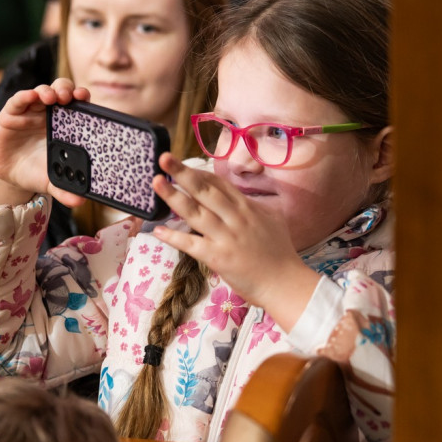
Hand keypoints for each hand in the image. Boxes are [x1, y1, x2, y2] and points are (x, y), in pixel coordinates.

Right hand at [0, 79, 90, 208]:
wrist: (8, 175)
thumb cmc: (35, 171)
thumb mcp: (51, 182)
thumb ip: (65, 190)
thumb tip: (80, 202)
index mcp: (64, 125)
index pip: (76, 105)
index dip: (82, 98)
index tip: (86, 98)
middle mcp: (48, 114)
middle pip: (61, 91)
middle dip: (67, 89)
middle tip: (71, 97)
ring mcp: (30, 111)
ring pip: (41, 92)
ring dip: (48, 91)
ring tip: (52, 98)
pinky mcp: (11, 114)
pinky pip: (19, 100)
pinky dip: (25, 96)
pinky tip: (31, 97)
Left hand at [150, 154, 319, 330]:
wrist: (285, 283)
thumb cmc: (281, 254)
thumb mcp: (274, 220)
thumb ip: (256, 207)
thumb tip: (242, 199)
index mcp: (247, 208)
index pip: (219, 184)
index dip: (199, 173)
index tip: (181, 165)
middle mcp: (235, 218)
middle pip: (205, 191)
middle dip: (183, 173)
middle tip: (163, 159)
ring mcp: (226, 237)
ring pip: (195, 212)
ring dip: (173, 197)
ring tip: (156, 182)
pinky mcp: (218, 257)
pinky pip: (191, 244)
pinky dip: (174, 237)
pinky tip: (157, 230)